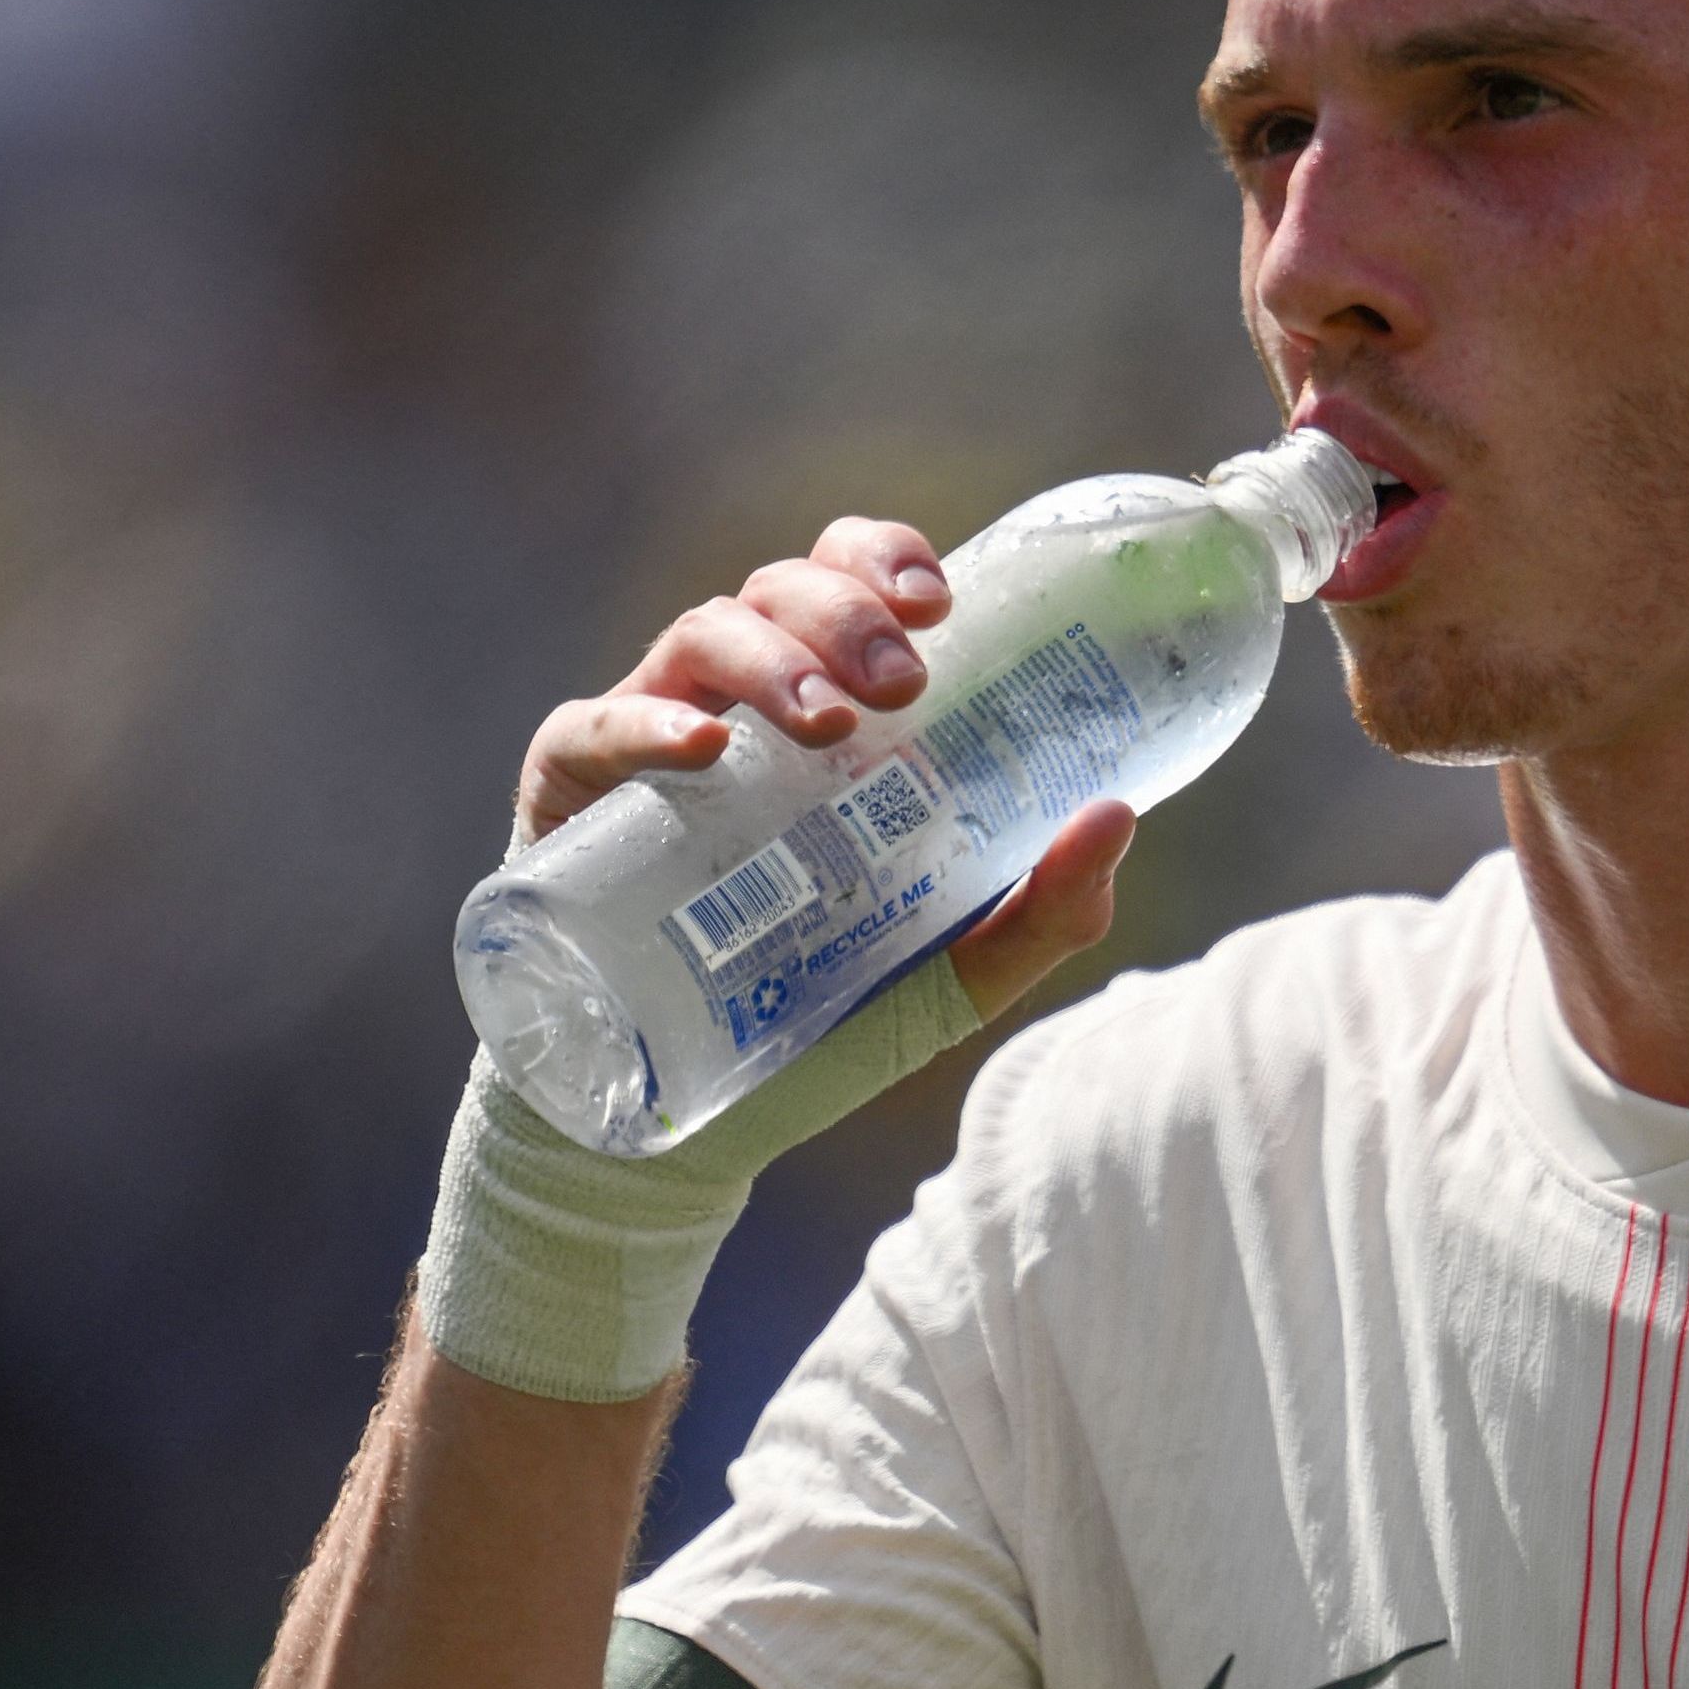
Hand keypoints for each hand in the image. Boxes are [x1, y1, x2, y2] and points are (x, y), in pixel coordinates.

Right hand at [515, 517, 1133, 1023]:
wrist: (690, 1129)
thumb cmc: (824, 1022)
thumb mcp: (955, 971)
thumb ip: (1043, 908)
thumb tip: (1118, 817)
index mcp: (823, 707)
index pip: (847, 580)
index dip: (885, 560)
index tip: (940, 602)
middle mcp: (736, 699)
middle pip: (781, 590)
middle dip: (847, 614)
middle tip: (904, 684)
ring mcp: (647, 738)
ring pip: (702, 634)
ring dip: (774, 661)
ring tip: (829, 724)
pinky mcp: (570, 798)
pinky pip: (590, 728)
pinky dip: (645, 721)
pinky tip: (701, 744)